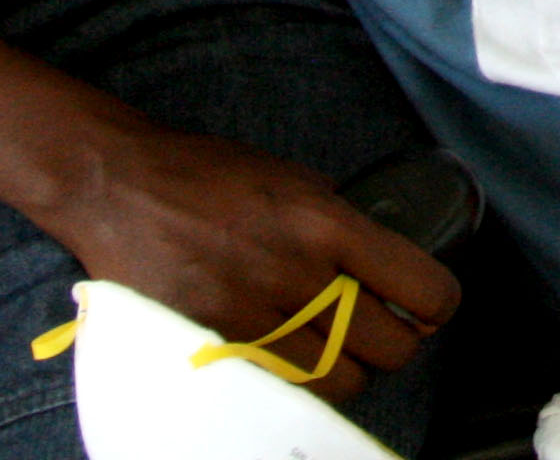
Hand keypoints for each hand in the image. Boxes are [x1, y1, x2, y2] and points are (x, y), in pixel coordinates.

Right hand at [35, 113, 460, 404]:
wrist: (120, 187)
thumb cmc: (208, 174)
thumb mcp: (290, 178)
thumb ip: (336, 220)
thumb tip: (378, 258)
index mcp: (324, 221)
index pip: (420, 286)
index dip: (439, 306)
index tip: (433, 307)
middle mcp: (294, 272)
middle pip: (388, 348)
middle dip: (399, 345)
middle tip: (388, 333)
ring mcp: (252, 315)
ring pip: (338, 380)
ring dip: (349, 370)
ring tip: (339, 349)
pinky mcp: (214, 344)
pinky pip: (282, 384)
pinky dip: (299, 379)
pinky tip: (294, 356)